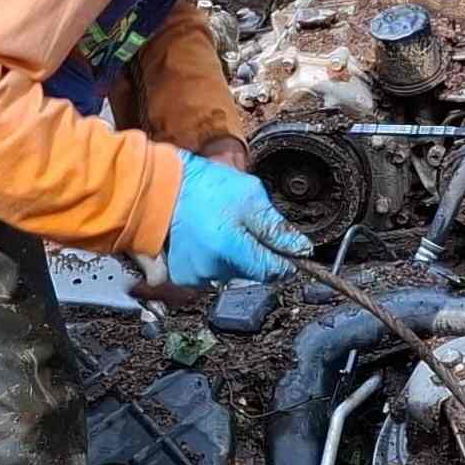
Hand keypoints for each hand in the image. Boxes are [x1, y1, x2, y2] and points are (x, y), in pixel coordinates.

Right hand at [164, 156, 306, 286]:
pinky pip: (211, 274)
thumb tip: (301, 249)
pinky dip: (213, 260)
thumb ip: (277, 227)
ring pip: (232, 274)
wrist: (163, 187)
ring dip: (233, 256)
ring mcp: (196, 276)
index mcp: (232, 250)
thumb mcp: (251, 196)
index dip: (284, 258)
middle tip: (241, 226)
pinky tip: (206, 239)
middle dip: (255, 252)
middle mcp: (213, 270)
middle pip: (253, 273)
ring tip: (220, 229)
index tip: (281, 245)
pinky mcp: (183, 277)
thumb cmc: (206, 187)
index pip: (274, 271)